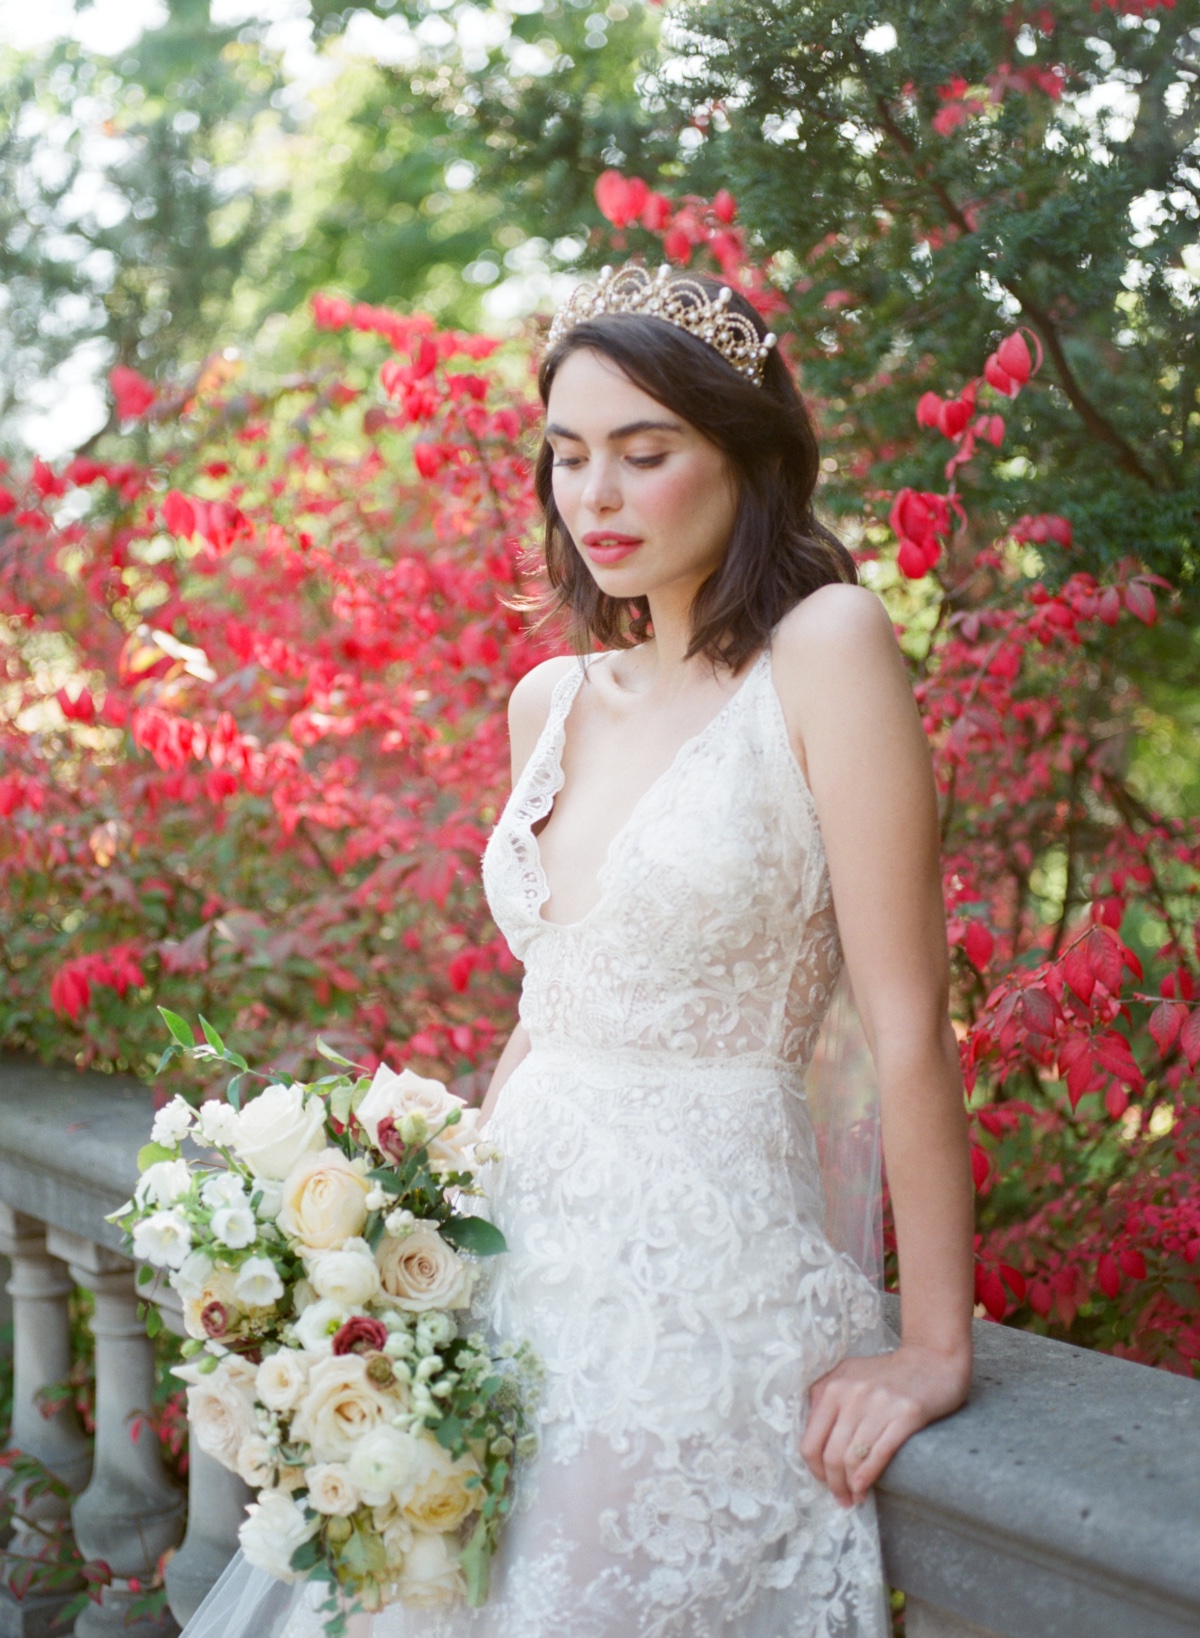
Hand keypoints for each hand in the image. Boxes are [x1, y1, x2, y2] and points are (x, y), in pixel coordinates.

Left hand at [799, 1343, 970, 1507]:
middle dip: (833, 1484)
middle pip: (830, 1454)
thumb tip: (811, 1437)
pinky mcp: (906, 1415)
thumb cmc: (887, 1373)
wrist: (932, 1359)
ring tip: (855, 1498)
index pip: (811, 1439)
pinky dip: (868, 1476)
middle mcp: (852, 1393)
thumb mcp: (848, 1375)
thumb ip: (825, 1398)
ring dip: (850, 1486)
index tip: (823, 1481)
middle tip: (841, 1499)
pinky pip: (880, 1452)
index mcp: (833, 1386)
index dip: (815, 1468)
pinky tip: (864, 1488)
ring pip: (853, 1457)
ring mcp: (878, 1404)